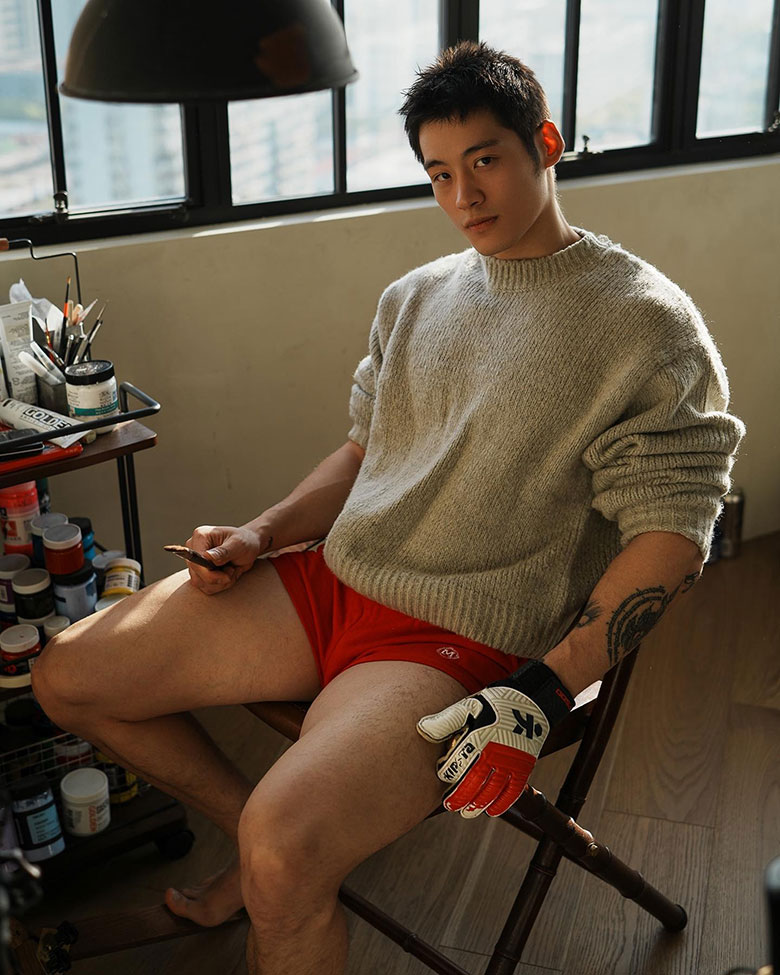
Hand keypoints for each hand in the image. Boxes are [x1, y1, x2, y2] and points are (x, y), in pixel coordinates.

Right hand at [184, 524, 272, 594]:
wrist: (249, 546)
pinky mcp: (199, 572)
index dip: (209, 574)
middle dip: (218, 579)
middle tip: (233, 571)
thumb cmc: (246, 541)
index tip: (227, 576)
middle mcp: (193, 549)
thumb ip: (223, 551)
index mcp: (200, 536)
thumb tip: (208, 556)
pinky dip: (220, 585)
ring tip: (232, 571)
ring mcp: (195, 561)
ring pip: (201, 584)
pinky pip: (206, 587)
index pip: (195, 562)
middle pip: (197, 576)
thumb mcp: (239, 544)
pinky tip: (228, 575)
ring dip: (220, 583)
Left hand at [416, 661, 572, 818]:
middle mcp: (494, 754)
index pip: (457, 764)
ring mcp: (511, 763)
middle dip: (459, 797)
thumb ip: (447, 720)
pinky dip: (502, 804)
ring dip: (477, 804)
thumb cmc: (495, 703)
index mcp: (478, 738)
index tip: (442, 775)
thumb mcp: (469, 706)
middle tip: (449, 805)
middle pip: (473, 783)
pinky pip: (512, 792)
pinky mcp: (524, 768)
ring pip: (491, 791)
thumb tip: (422, 730)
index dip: (447, 773)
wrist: (531, 702)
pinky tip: (492, 811)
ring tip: (466, 812)